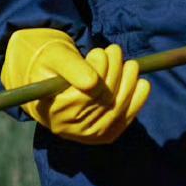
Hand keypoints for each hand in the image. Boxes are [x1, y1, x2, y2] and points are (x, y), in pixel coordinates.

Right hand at [0, 27, 150, 143]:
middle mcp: (69, 128)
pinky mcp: (101, 135)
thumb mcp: (54, 57)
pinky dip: (137, 101)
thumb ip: (71, 67)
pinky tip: (142, 84)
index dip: (101, 70)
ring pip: (117, 108)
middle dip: (115, 71)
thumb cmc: (48, 63)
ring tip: (125, 62)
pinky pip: (124, 121)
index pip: (88, 93)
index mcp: (53, 109)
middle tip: (114, 50)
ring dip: (128, 81)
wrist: (43, 81)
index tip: (101, 51)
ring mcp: (86, 135)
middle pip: (104, 100)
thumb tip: (92, 82)